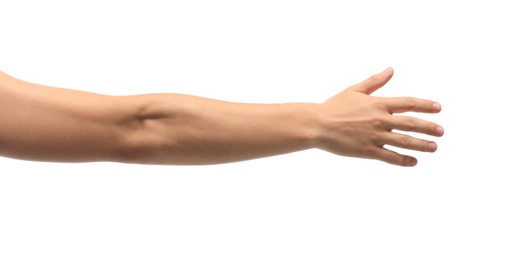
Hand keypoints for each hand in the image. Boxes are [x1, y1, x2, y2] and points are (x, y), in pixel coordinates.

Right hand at [314, 67, 443, 165]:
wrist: (318, 124)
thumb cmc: (334, 106)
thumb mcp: (355, 90)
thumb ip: (375, 81)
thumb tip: (391, 70)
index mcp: (378, 103)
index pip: (408, 103)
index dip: (425, 105)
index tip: (438, 108)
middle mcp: (380, 120)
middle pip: (411, 123)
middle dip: (428, 127)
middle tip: (441, 131)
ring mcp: (374, 136)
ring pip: (404, 141)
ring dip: (421, 145)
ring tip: (434, 147)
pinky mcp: (367, 150)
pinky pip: (390, 156)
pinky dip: (403, 160)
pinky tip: (414, 162)